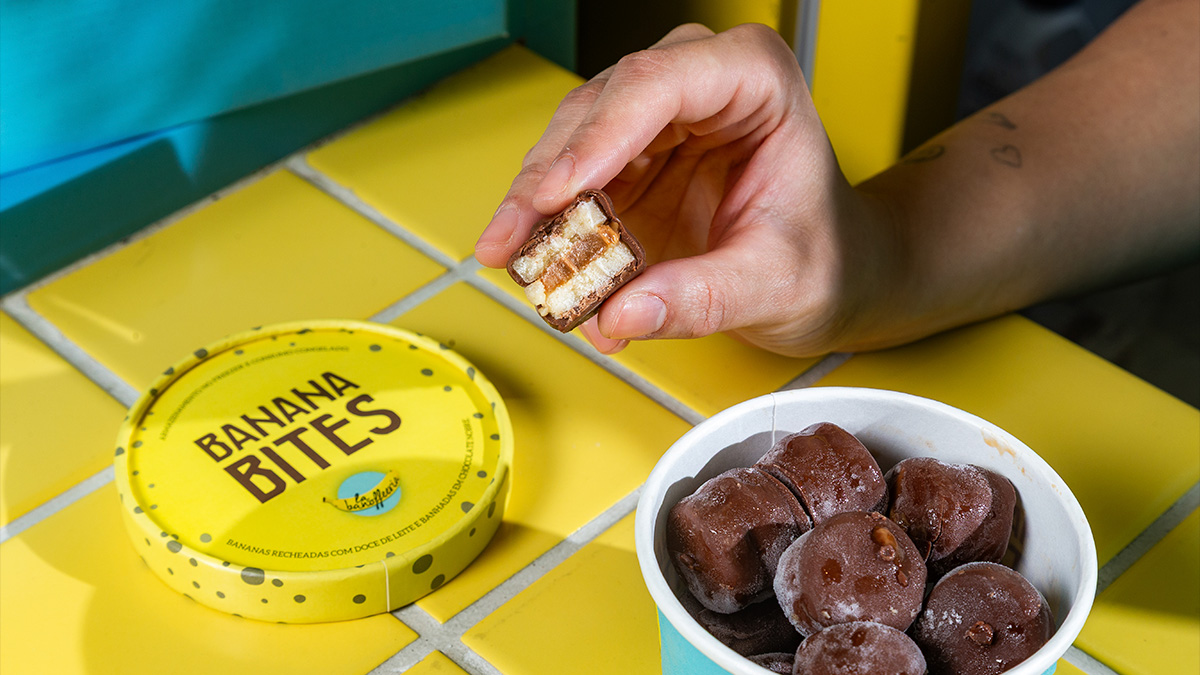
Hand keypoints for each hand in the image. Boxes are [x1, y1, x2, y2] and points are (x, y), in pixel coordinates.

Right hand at [474, 23, 893, 356]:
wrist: (834, 272)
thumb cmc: (826, 256)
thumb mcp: (775, 283)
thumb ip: (701, 299)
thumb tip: (621, 315)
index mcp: (754, 78)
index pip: (663, 82)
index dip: (602, 135)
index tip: (561, 191)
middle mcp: (698, 81)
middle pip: (601, 109)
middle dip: (549, 178)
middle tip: (514, 239)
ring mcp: (657, 118)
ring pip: (571, 140)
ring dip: (534, 203)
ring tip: (513, 259)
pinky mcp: (629, 159)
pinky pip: (572, 181)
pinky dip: (548, 224)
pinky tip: (531, 261)